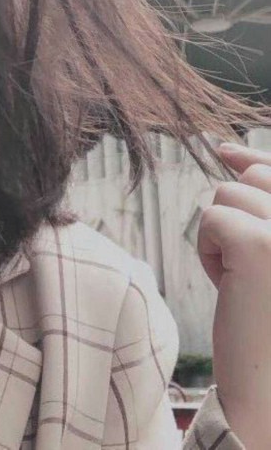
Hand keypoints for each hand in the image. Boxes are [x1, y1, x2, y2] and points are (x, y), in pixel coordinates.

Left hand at [198, 142, 270, 447]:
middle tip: (252, 269)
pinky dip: (209, 251)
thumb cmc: (270, 323)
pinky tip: (231, 288)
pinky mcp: (262, 246)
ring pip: (229, 194)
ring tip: (247, 283)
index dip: (252, 158)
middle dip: (239, 214)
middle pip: (258, 176)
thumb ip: (267, 204)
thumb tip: (229, 151)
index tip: (223, 150)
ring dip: (223, 236)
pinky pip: (212, 218)